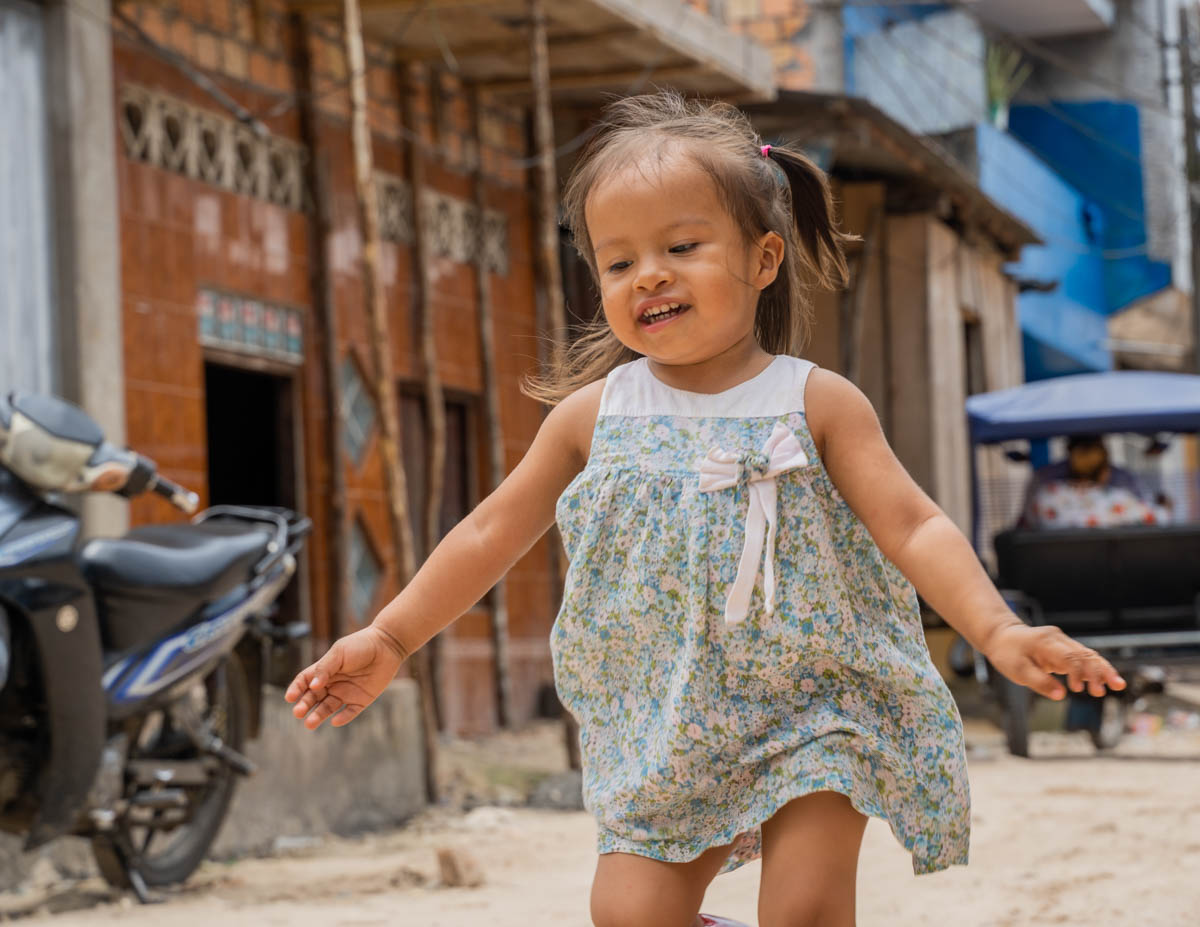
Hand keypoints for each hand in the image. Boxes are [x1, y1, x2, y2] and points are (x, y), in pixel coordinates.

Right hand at [284, 625, 408, 729]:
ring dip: (318, 716)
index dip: (296, 690)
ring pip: (328, 708)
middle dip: (304, 706)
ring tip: (310, 723)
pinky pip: (350, 712)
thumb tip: (313, 686)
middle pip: (313, 698)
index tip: (290, 698)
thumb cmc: (360, 645)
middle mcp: (333, 684)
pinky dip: (343, 718)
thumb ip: (325, 668)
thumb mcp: (339, 653)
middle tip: (298, 713)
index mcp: (324, 670)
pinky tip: (335, 721)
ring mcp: (346, 693)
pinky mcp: (361, 700)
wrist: (387, 645)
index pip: (304, 682)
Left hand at [984, 623, 1125, 700]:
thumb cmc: (1008, 654)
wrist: (1001, 636)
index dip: (1079, 673)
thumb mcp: (1017, 671)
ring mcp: (1062, 642)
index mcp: (1045, 643)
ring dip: (1102, 670)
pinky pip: (1082, 657)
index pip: (1069, 657)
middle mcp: (1057, 639)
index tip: (1078, 689)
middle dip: (1101, 670)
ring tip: (1116, 686)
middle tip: (1115, 687)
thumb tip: (1061, 696)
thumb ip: (1039, 682)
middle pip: (1085, 653)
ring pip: (1088, 654)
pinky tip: (1102, 682)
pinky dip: (1093, 669)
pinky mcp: (1064, 648)